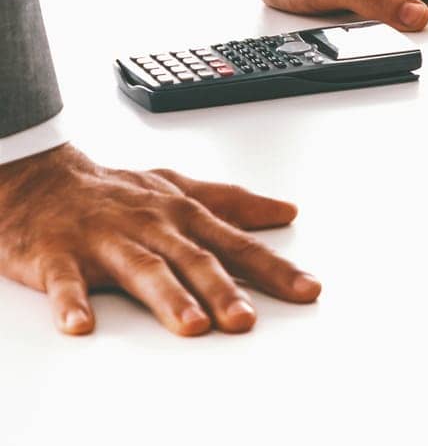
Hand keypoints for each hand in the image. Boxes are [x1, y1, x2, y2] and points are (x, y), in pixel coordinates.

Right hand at [0, 144, 319, 335]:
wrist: (41, 179)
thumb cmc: (116, 192)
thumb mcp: (179, 190)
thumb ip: (234, 204)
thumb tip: (285, 211)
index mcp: (183, 216)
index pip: (237, 246)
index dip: (274, 269)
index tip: (307, 290)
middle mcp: (152, 227)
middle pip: (193, 261)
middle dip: (223, 291)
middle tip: (246, 320)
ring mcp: (106, 241)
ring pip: (142, 270)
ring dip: (168, 298)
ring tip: (191, 326)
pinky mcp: (58, 256)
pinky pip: (65, 282)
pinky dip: (72, 302)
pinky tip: (82, 324)